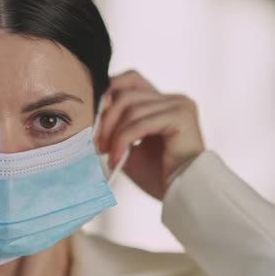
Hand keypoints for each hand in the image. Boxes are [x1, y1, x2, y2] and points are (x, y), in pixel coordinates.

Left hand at [94, 70, 204, 199]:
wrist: (183, 195)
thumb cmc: (158, 176)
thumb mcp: (128, 147)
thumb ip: (114, 129)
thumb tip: (91, 116)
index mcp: (161, 103)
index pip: (129, 80)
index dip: (107, 94)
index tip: (92, 123)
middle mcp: (172, 99)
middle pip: (126, 93)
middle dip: (105, 119)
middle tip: (96, 144)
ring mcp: (179, 105)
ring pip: (131, 108)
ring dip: (112, 133)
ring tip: (107, 155)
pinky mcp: (181, 116)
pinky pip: (140, 123)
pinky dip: (122, 140)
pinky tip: (116, 158)